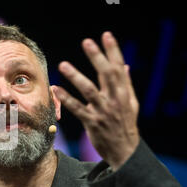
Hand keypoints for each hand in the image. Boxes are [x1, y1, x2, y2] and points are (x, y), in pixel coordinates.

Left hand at [55, 31, 139, 170]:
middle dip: (97, 57)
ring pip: (89, 90)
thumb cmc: (125, 125)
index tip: (106, 35)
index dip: (113, 51)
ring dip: (76, 76)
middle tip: (87, 41)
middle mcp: (115, 100)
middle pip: (106, 74)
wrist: (125, 151)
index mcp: (124, 93)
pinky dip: (66, 98)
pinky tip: (55, 89)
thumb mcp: (131, 104)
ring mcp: (103, 111)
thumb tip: (125, 66)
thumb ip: (126, 85)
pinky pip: (77, 109)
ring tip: (63, 64)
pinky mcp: (92, 122)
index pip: (119, 67)